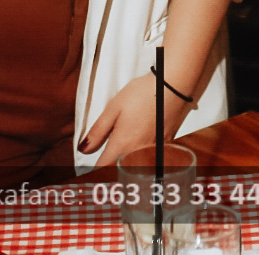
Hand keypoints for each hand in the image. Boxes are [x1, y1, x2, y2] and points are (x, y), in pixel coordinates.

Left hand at [78, 71, 193, 164]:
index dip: (93, 171)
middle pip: (118, 171)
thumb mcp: (114, 107)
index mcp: (122, 144)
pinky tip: (141, 149)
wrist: (174, 86)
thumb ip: (98, 131)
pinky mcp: (165, 147)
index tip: (88, 171)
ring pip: (135, 168)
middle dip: (109, 171)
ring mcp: (152, 152)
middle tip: (104, 165)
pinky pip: (149, 161)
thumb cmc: (144, 93)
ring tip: (123, 159)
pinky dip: (142, 161)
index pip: (102, 168)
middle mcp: (137, 153)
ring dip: (126, 168)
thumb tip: (84, 149)